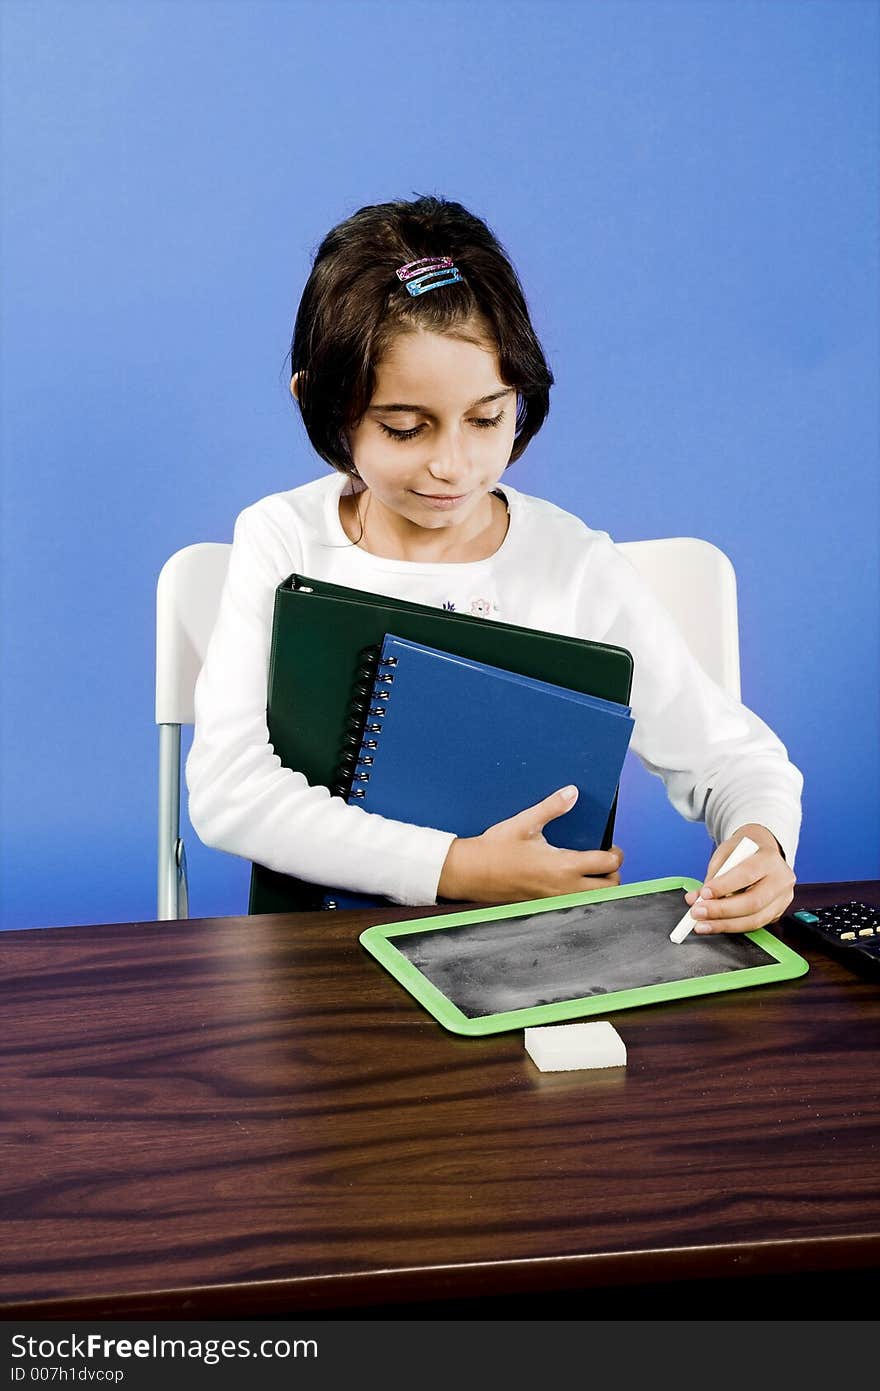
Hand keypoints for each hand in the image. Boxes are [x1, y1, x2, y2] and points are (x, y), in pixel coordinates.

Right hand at [438, 785, 623, 903]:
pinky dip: (582, 895)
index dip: (615, 854)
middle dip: (613, 874)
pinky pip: (575, 904)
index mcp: (563, 866)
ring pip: (594, 900)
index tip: (611, 847)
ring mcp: (555, 900)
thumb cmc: (495, 849)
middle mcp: (564, 888)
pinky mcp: (545, 905)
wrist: (471, 873)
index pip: (607, 864)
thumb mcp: (525, 823)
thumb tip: (572, 793)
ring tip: (591, 872)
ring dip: (599, 887)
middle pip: (609, 888)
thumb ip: (552, 807)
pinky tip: (571, 882)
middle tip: (605, 860)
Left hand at [684, 823, 794, 933]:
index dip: (724, 886)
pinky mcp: (777, 912)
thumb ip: (712, 875)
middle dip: (722, 911)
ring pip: (755, 919)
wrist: (762, 851)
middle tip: (698, 913)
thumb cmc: (743, 851)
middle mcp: (781, 879)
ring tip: (702, 925)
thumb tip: (696, 898)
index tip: (704, 893)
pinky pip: (754, 924)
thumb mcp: (726, 853)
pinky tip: (716, 925)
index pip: (747, 874)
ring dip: (725, 924)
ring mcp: (782, 899)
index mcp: (769, 858)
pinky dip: (732, 926)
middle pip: (753, 902)